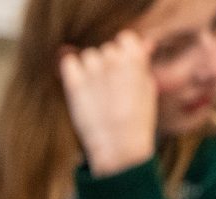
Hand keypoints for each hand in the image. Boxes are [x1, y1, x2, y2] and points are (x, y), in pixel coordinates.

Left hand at [59, 30, 157, 176]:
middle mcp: (112, 59)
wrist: (119, 143)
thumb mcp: (147, 87)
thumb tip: (146, 43)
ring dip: (90, 67)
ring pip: (88, 56)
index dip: (123, 52)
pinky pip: (67, 63)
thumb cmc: (137, 117)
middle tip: (110, 86)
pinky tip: (78, 83)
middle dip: (107, 63)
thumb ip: (142, 63)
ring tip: (96, 90)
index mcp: (135, 57)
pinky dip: (70, 68)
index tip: (123, 68)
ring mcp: (92, 71)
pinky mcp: (74, 84)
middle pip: (105, 49)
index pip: (124, 38)